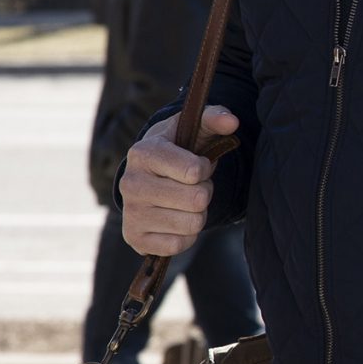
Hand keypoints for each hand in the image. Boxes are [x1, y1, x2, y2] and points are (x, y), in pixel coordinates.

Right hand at [120, 106, 237, 256]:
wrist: (152, 178)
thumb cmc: (179, 151)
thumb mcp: (194, 129)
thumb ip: (214, 118)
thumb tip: (232, 122)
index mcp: (143, 152)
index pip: (193, 171)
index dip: (204, 169)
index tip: (196, 165)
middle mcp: (130, 183)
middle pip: (196, 199)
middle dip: (204, 193)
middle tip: (193, 186)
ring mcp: (131, 212)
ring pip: (191, 223)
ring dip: (197, 214)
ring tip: (184, 201)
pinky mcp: (135, 238)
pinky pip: (179, 245)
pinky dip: (187, 235)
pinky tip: (176, 220)